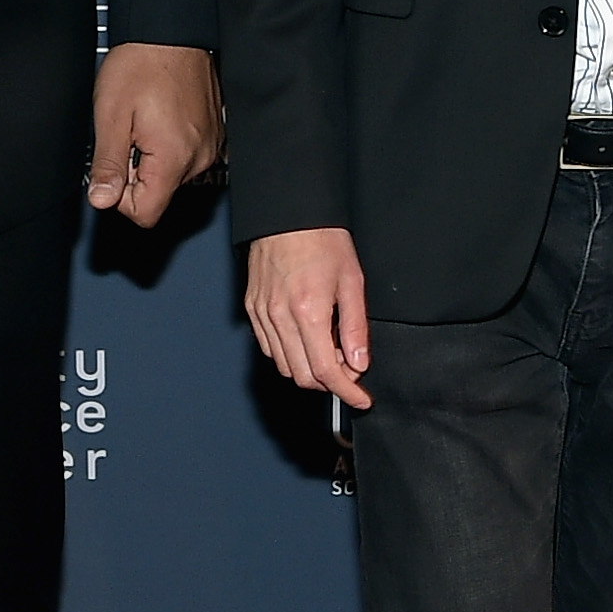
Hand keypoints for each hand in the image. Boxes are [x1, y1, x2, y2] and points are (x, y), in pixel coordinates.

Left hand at [87, 42, 222, 226]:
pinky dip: (169, 146)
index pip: (146, 213)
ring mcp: (210, 146)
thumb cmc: (143, 64)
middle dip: (136, 174)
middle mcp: (199, 157)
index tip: (113, 170)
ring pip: (172, 176)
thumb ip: (107, 164)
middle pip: (159, 195)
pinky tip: (160, 118)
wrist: (171, 31)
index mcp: (174, 157)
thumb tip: (102, 200)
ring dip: (152, 158)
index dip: (121, 198)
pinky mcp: (214, 134)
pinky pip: (187, 157)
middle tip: (126, 136)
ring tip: (144, 122)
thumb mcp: (111, 116)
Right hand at [246, 227, 372, 410]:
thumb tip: (359, 363)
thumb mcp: (352, 281)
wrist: (288, 213)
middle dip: (329, 381)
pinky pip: (269, 348)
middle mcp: (280, 317)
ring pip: (284, 366)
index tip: (360, 399)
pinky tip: (306, 339)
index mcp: (308, 312)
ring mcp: (262, 314)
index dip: (346, 392)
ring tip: (329, 347)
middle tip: (349, 364)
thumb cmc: (322, 239)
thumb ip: (355, 327)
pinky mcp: (252, 309)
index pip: (325, 371)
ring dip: (309, 369)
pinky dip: (289, 355)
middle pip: (302, 376)